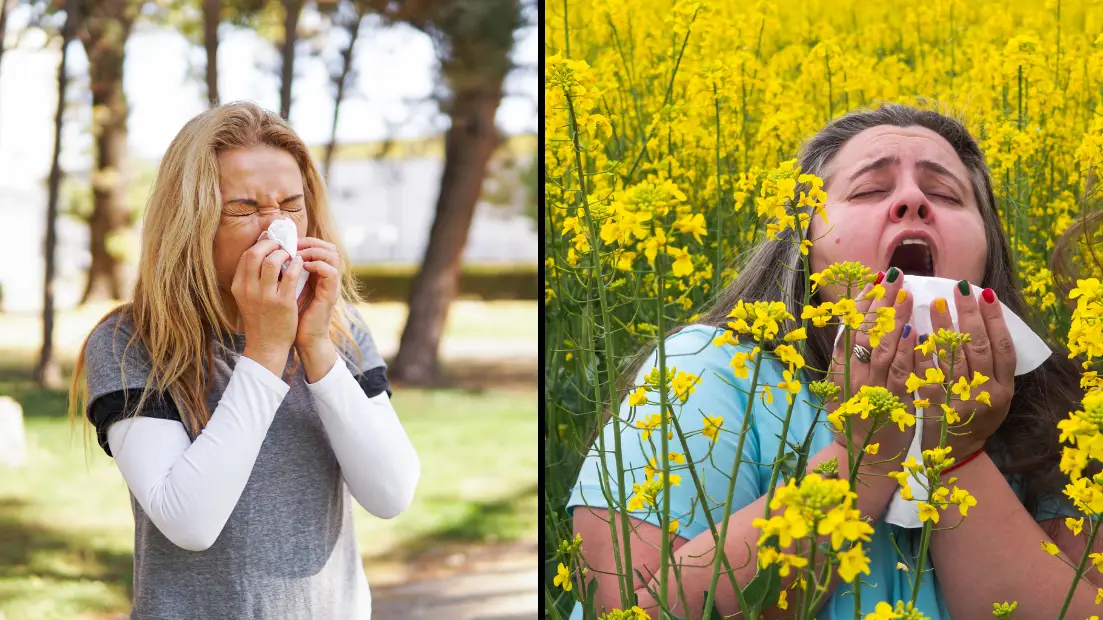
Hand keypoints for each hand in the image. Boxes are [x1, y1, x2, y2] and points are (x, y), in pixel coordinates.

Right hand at [231, 238, 301, 374]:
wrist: (267, 345)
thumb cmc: (260, 319)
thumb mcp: (248, 298)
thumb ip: (251, 278)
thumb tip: (263, 255)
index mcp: (239, 286)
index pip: (246, 256)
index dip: (260, 245)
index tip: (272, 243)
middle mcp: (248, 289)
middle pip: (255, 253)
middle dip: (271, 244)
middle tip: (282, 246)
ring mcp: (265, 295)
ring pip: (272, 261)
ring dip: (284, 253)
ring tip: (292, 255)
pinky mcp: (282, 302)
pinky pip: (290, 275)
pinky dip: (297, 264)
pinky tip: (301, 263)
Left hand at [294, 236, 340, 349]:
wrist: (304, 339)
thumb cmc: (292, 317)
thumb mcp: (286, 291)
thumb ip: (284, 274)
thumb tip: (267, 257)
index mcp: (317, 275)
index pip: (320, 246)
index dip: (305, 240)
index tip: (287, 242)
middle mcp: (326, 278)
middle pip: (329, 247)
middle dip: (310, 242)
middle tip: (292, 245)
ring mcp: (330, 285)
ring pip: (332, 255)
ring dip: (313, 251)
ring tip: (297, 254)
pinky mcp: (330, 295)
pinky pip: (330, 272)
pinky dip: (317, 265)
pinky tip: (302, 267)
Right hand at [828, 268, 917, 463]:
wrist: (863, 462)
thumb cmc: (857, 420)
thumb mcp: (844, 388)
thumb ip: (849, 360)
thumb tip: (856, 324)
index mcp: (838, 372)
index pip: (848, 330)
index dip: (862, 303)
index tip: (875, 280)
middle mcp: (851, 380)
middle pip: (865, 333)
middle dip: (881, 303)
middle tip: (895, 276)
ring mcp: (872, 392)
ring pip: (883, 349)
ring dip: (895, 320)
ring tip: (906, 294)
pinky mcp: (894, 406)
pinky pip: (901, 374)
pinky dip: (907, 352)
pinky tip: (914, 331)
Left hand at [916, 284, 1014, 455]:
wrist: (955, 455)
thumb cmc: (972, 418)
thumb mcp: (992, 395)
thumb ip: (990, 367)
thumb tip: (981, 321)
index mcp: (1003, 389)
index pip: (1003, 347)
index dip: (995, 319)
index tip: (985, 293)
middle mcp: (985, 395)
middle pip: (979, 347)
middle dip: (968, 314)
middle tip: (958, 288)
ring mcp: (960, 402)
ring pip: (952, 358)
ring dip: (943, 327)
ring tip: (933, 302)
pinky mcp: (934, 408)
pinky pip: (927, 376)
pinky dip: (921, 353)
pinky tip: (913, 332)